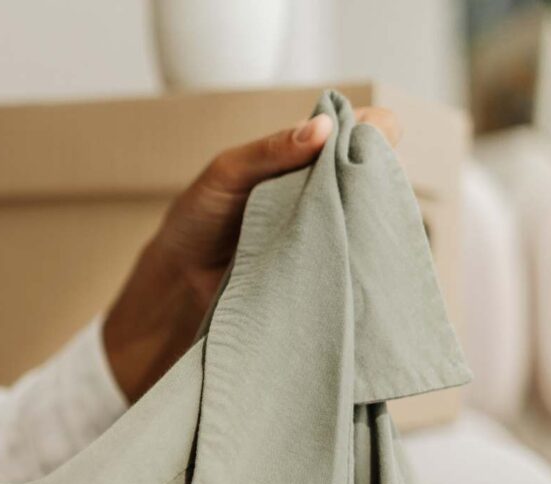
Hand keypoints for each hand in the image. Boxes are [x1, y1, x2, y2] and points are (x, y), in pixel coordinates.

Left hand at [102, 107, 401, 401]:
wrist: (174, 287)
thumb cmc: (194, 223)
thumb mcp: (225, 175)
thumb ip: (270, 152)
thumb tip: (324, 128)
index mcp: (304, 158)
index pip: (363, 130)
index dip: (375, 131)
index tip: (368, 142)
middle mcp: (323, 191)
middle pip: (376, 172)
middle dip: (376, 175)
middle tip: (355, 188)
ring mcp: (327, 232)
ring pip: (372, 217)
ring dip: (368, 218)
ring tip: (349, 223)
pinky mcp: (324, 271)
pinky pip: (354, 260)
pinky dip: (356, 257)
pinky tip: (351, 257)